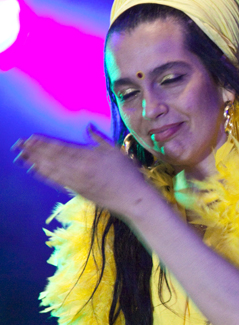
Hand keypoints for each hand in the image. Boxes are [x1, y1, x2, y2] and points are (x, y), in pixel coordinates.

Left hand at [12, 126, 155, 217]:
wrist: (132, 198)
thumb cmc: (128, 173)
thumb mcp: (115, 151)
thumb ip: (99, 139)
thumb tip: (88, 127)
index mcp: (90, 155)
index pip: (62, 147)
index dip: (45, 143)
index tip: (32, 138)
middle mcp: (81, 167)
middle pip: (53, 157)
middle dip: (35, 150)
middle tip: (19, 144)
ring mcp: (78, 180)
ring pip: (52, 169)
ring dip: (35, 161)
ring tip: (22, 155)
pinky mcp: (77, 190)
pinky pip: (56, 181)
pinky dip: (44, 175)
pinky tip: (34, 169)